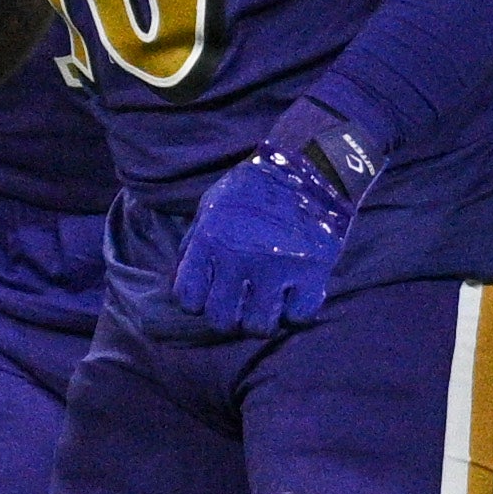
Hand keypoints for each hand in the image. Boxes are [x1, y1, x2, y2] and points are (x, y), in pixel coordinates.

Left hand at [167, 102, 376, 335]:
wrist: (308, 166)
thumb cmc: (254, 187)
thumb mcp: (211, 206)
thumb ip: (194, 244)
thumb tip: (180, 282)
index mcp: (210, 240)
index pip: (187, 298)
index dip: (196, 301)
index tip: (210, 294)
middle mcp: (239, 258)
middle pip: (221, 321)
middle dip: (229, 318)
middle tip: (241, 304)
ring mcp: (277, 269)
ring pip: (258, 327)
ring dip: (262, 321)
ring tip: (268, 304)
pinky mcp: (312, 274)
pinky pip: (298, 318)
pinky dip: (296, 314)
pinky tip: (295, 297)